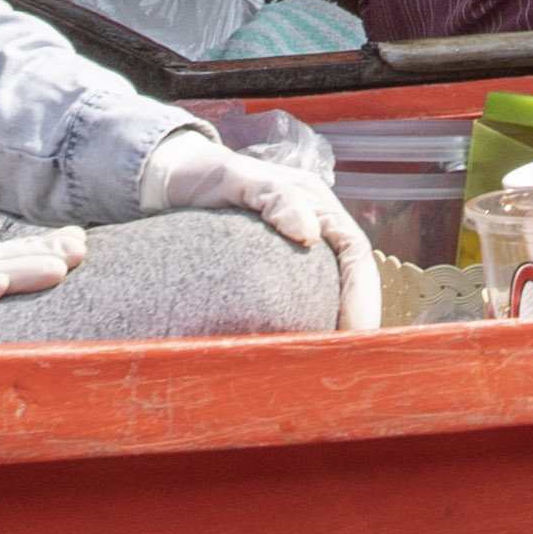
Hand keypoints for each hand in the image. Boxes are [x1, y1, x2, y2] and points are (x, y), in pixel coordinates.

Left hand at [140, 130, 383, 332]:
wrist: (169, 182)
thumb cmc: (202, 175)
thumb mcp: (234, 178)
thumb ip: (274, 196)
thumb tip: (309, 235)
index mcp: (315, 202)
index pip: (355, 249)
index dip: (362, 293)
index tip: (357, 331)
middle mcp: (314, 224)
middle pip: (351, 274)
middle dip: (357, 315)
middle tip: (347, 356)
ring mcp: (296, 244)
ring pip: (333, 285)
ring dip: (337, 319)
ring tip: (329, 359)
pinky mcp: (276, 263)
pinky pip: (304, 292)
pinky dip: (310, 317)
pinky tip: (299, 344)